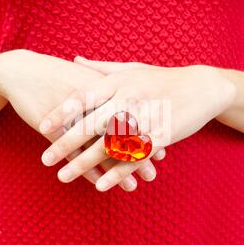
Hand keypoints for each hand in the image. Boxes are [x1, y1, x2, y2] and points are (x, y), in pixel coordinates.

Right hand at [0, 50, 164, 189]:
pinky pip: (75, 154)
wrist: (21, 72)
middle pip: (121, 133)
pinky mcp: (54, 129)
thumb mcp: (85, 78)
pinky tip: (101, 184)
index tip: (161, 148)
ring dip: (117, 169)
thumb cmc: (56, 76)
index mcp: (103, 87)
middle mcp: (92, 103)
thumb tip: (128, 104)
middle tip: (153, 172)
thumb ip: (108, 90)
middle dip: (138, 155)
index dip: (147, 132)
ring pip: (99, 148)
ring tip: (133, 186)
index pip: (131, 114)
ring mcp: (73, 117)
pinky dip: (89, 170)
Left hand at [40, 57, 235, 190]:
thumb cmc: (161, 78)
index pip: (83, 98)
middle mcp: (128, 99)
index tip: (42, 128)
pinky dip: (117, 172)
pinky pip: (135, 157)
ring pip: (109, 145)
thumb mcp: (130, 68)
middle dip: (66, 144)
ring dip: (85, 163)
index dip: (61, 114)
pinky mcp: (160, 136)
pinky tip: (101, 185)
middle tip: (45, 160)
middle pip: (91, 125)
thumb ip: (100, 68)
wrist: (201, 87)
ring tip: (64, 177)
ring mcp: (145, 119)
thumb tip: (74, 59)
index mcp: (118, 82)